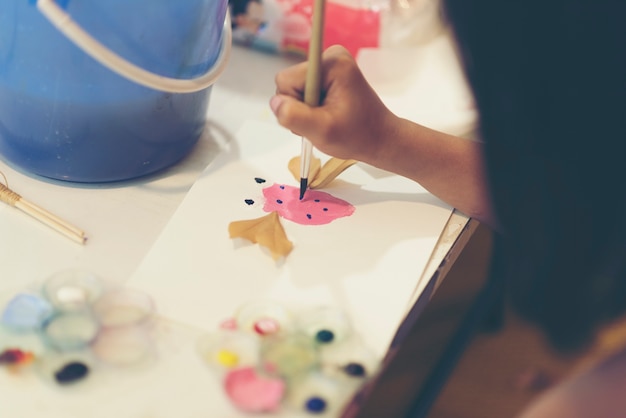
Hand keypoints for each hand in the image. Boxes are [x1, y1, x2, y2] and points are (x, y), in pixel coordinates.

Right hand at [270, 45, 397, 165]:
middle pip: (288, 83)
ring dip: (304, 111)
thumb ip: (293, 115)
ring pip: (292, 90)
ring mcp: (327, 66)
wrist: (379, 138)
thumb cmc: (357, 135)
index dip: (295, 104)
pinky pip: (301, 92)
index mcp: (331, 63)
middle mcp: (328, 57)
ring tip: (326, 120)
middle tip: (322, 121)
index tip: (318, 115)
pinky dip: (309, 109)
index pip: (286, 81)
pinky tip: (326, 116)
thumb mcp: (322, 130)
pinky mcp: (326, 76)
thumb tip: (275, 102)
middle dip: (300, 107)